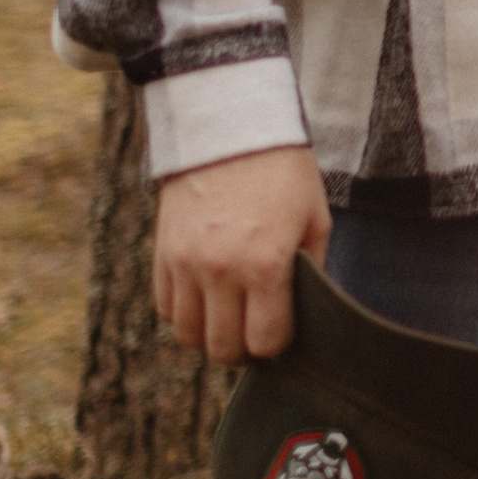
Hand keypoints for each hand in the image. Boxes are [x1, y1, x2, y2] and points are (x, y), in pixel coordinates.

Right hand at [152, 146, 330, 364]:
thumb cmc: (282, 172)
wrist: (229, 128)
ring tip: (229, 320)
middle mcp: (221, 271)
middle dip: (243, 351)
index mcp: (266, 265)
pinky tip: (205, 300)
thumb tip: (304, 312)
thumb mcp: (315, 218)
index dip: (276, 346)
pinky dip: (184, 313)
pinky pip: (165, 307)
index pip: (265, 341)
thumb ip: (311, 270)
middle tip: (254, 336)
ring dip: (211, 335)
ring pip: (188, 335)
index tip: (282, 333)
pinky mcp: (162, 253)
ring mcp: (186, 263)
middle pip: (223, 347)